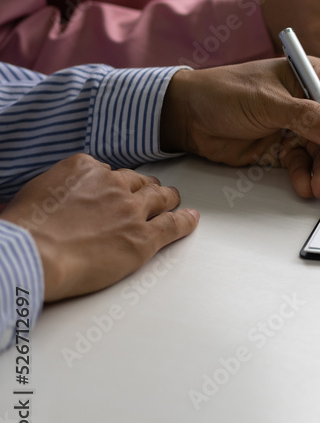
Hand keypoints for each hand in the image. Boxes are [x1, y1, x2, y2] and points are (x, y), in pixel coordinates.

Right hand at [0, 155, 198, 301]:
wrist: (33, 253)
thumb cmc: (25, 230)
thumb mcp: (36, 191)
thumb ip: (57, 187)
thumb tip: (56, 197)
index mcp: (85, 168)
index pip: (111, 171)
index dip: (115, 184)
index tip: (116, 191)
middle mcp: (113, 184)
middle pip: (140, 183)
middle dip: (145, 189)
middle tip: (151, 196)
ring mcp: (132, 210)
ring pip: (161, 198)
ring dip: (168, 200)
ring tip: (173, 203)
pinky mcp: (143, 237)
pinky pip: (173, 225)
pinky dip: (186, 221)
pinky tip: (191, 219)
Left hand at [160, 57, 319, 198]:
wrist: (186, 115)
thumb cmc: (222, 93)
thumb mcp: (265, 101)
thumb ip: (304, 116)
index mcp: (311, 79)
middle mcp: (310, 103)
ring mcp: (298, 128)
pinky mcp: (283, 149)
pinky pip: (303, 167)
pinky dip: (306, 178)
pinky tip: (306, 187)